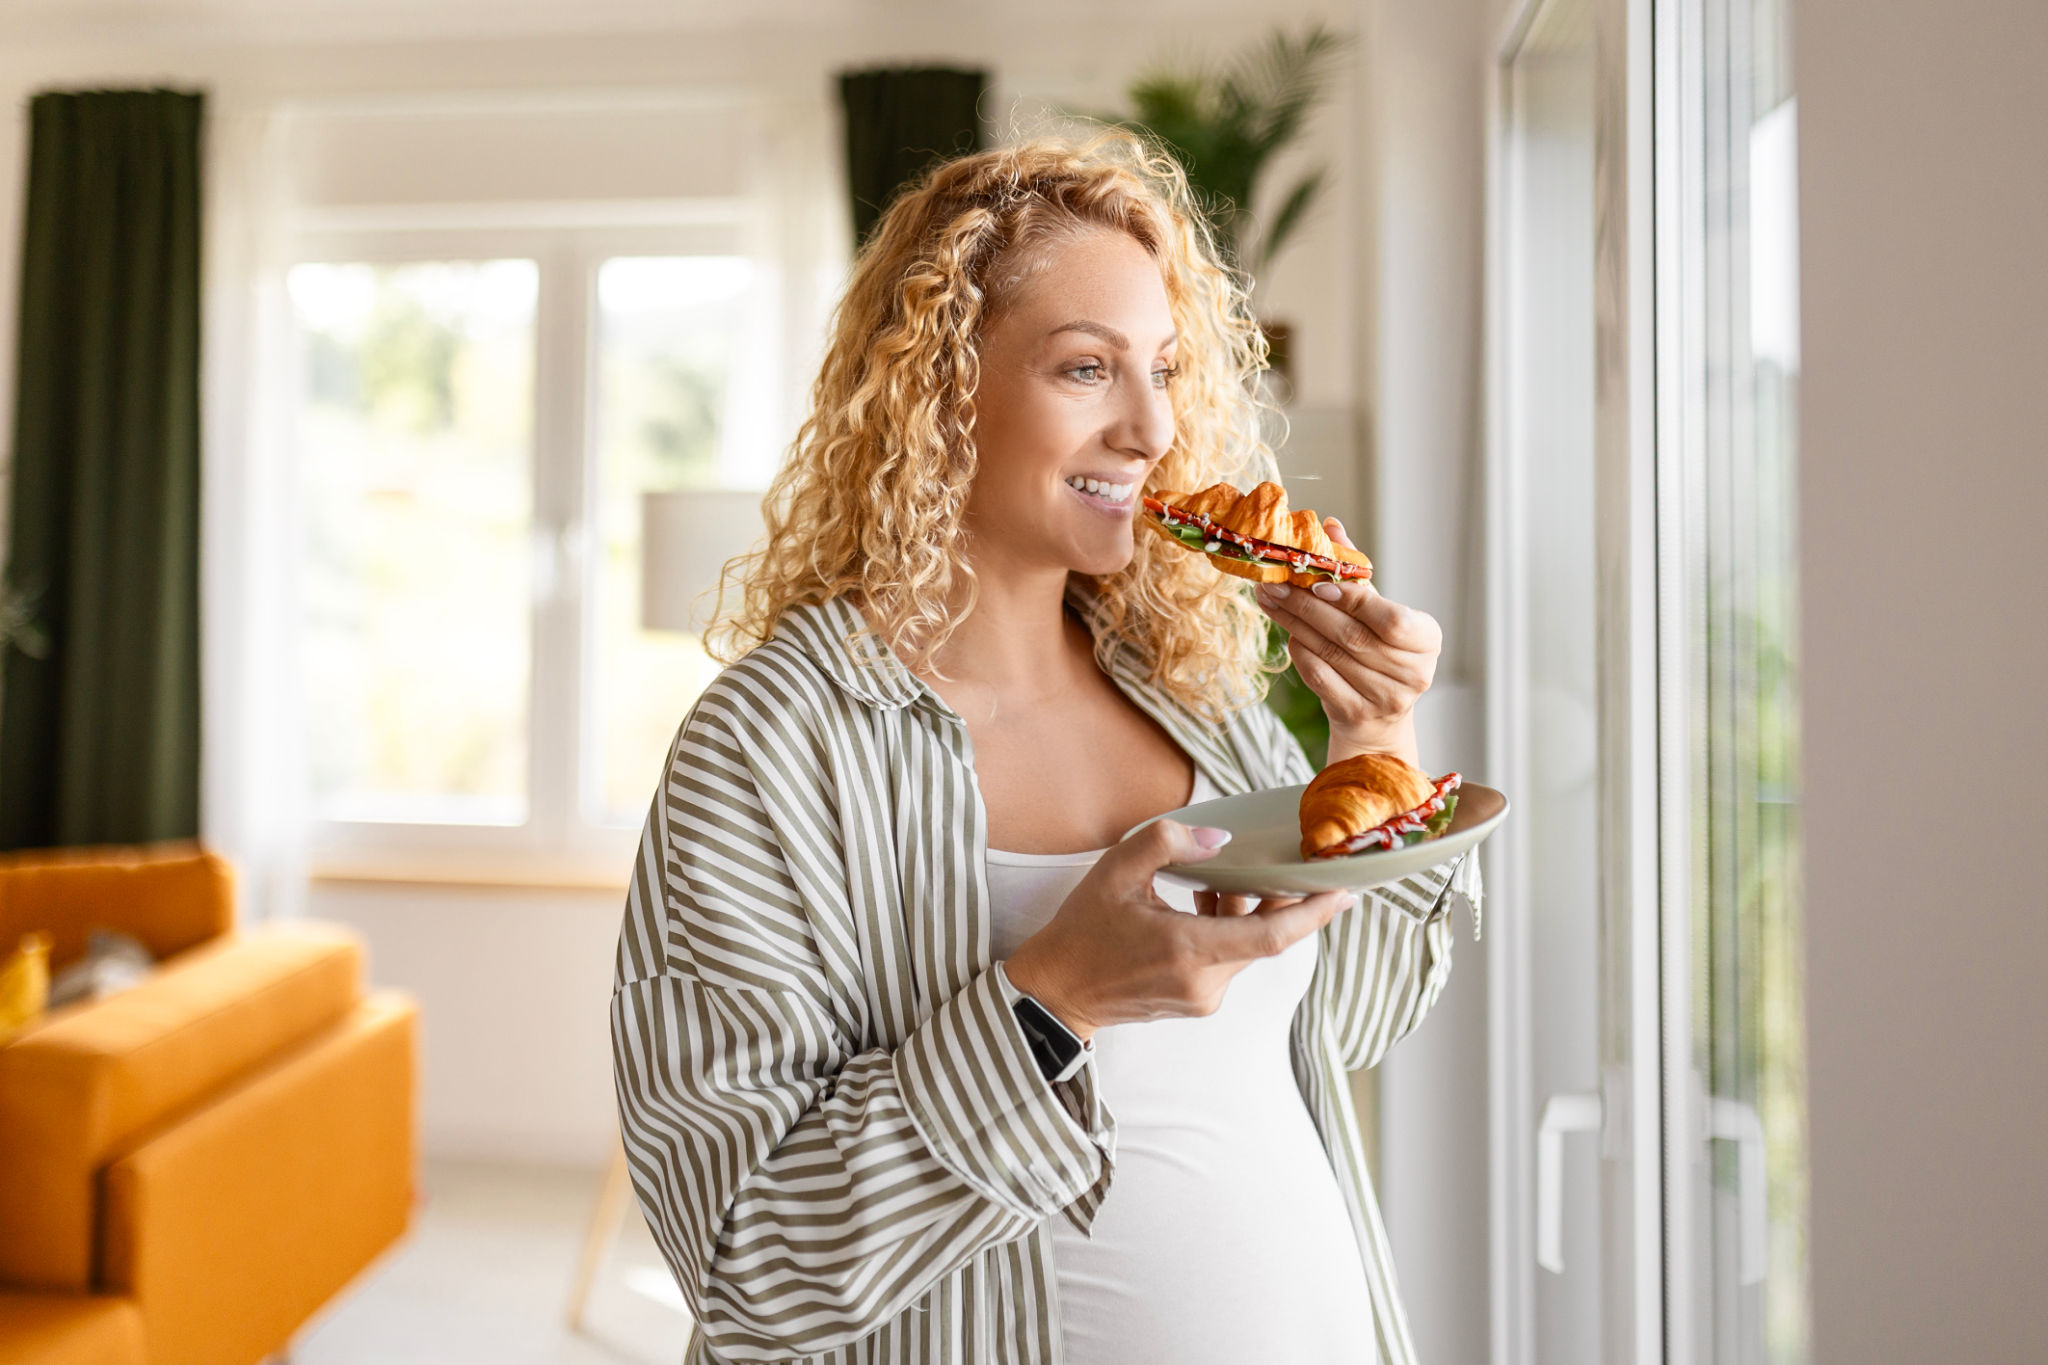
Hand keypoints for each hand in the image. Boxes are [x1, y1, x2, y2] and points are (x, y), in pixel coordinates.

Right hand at [1002, 818, 1355, 1041]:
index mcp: (1189, 951)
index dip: (1314, 913)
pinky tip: (1201, 902)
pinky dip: (1225, 928)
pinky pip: (1227, 959)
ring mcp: (1202, 998)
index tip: (1345, 891)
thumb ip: (1168, 843)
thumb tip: (1221, 840)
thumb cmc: (1082, 930)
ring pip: (1245, 946)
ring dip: (1243, 910)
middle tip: (1287, 860)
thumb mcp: (1115, 871)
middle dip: (1275, 897)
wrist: (1056, 993)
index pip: (1272, 935)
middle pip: (1264, 936)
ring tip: (1218, 877)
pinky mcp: (1196, 1002)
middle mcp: (1205, 982)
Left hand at [1253, 517, 1441, 768]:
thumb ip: (1356, 573)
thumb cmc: (1379, 649)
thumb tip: (1330, 526)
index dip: (1352, 600)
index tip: (1315, 582)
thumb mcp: (1378, 611)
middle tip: (1274, 583)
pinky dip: (1300, 652)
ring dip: (1295, 624)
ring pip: (1331, 654)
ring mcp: (1386, 699)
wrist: (1378, 714)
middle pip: (1352, 636)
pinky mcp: (1357, 714)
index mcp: (1427, 639)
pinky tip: (1286, 632)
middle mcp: (1414, 673)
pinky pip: (1319, 677)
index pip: (1390, 619)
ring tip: (1270, 600)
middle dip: (1307, 607)